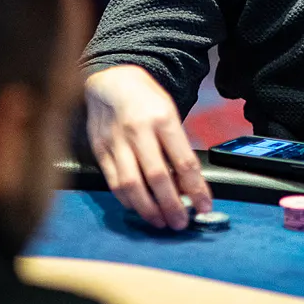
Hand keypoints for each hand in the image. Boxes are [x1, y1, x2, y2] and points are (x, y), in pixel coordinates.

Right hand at [84, 64, 210, 229]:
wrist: (111, 80)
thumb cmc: (147, 100)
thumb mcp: (170, 113)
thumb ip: (177, 146)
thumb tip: (187, 184)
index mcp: (164, 120)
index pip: (184, 162)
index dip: (196, 189)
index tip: (205, 207)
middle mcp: (139, 132)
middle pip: (157, 177)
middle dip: (172, 206)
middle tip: (181, 223)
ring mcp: (116, 142)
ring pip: (132, 185)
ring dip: (148, 209)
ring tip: (161, 222)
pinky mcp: (99, 150)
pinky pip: (113, 182)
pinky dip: (127, 199)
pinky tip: (139, 207)